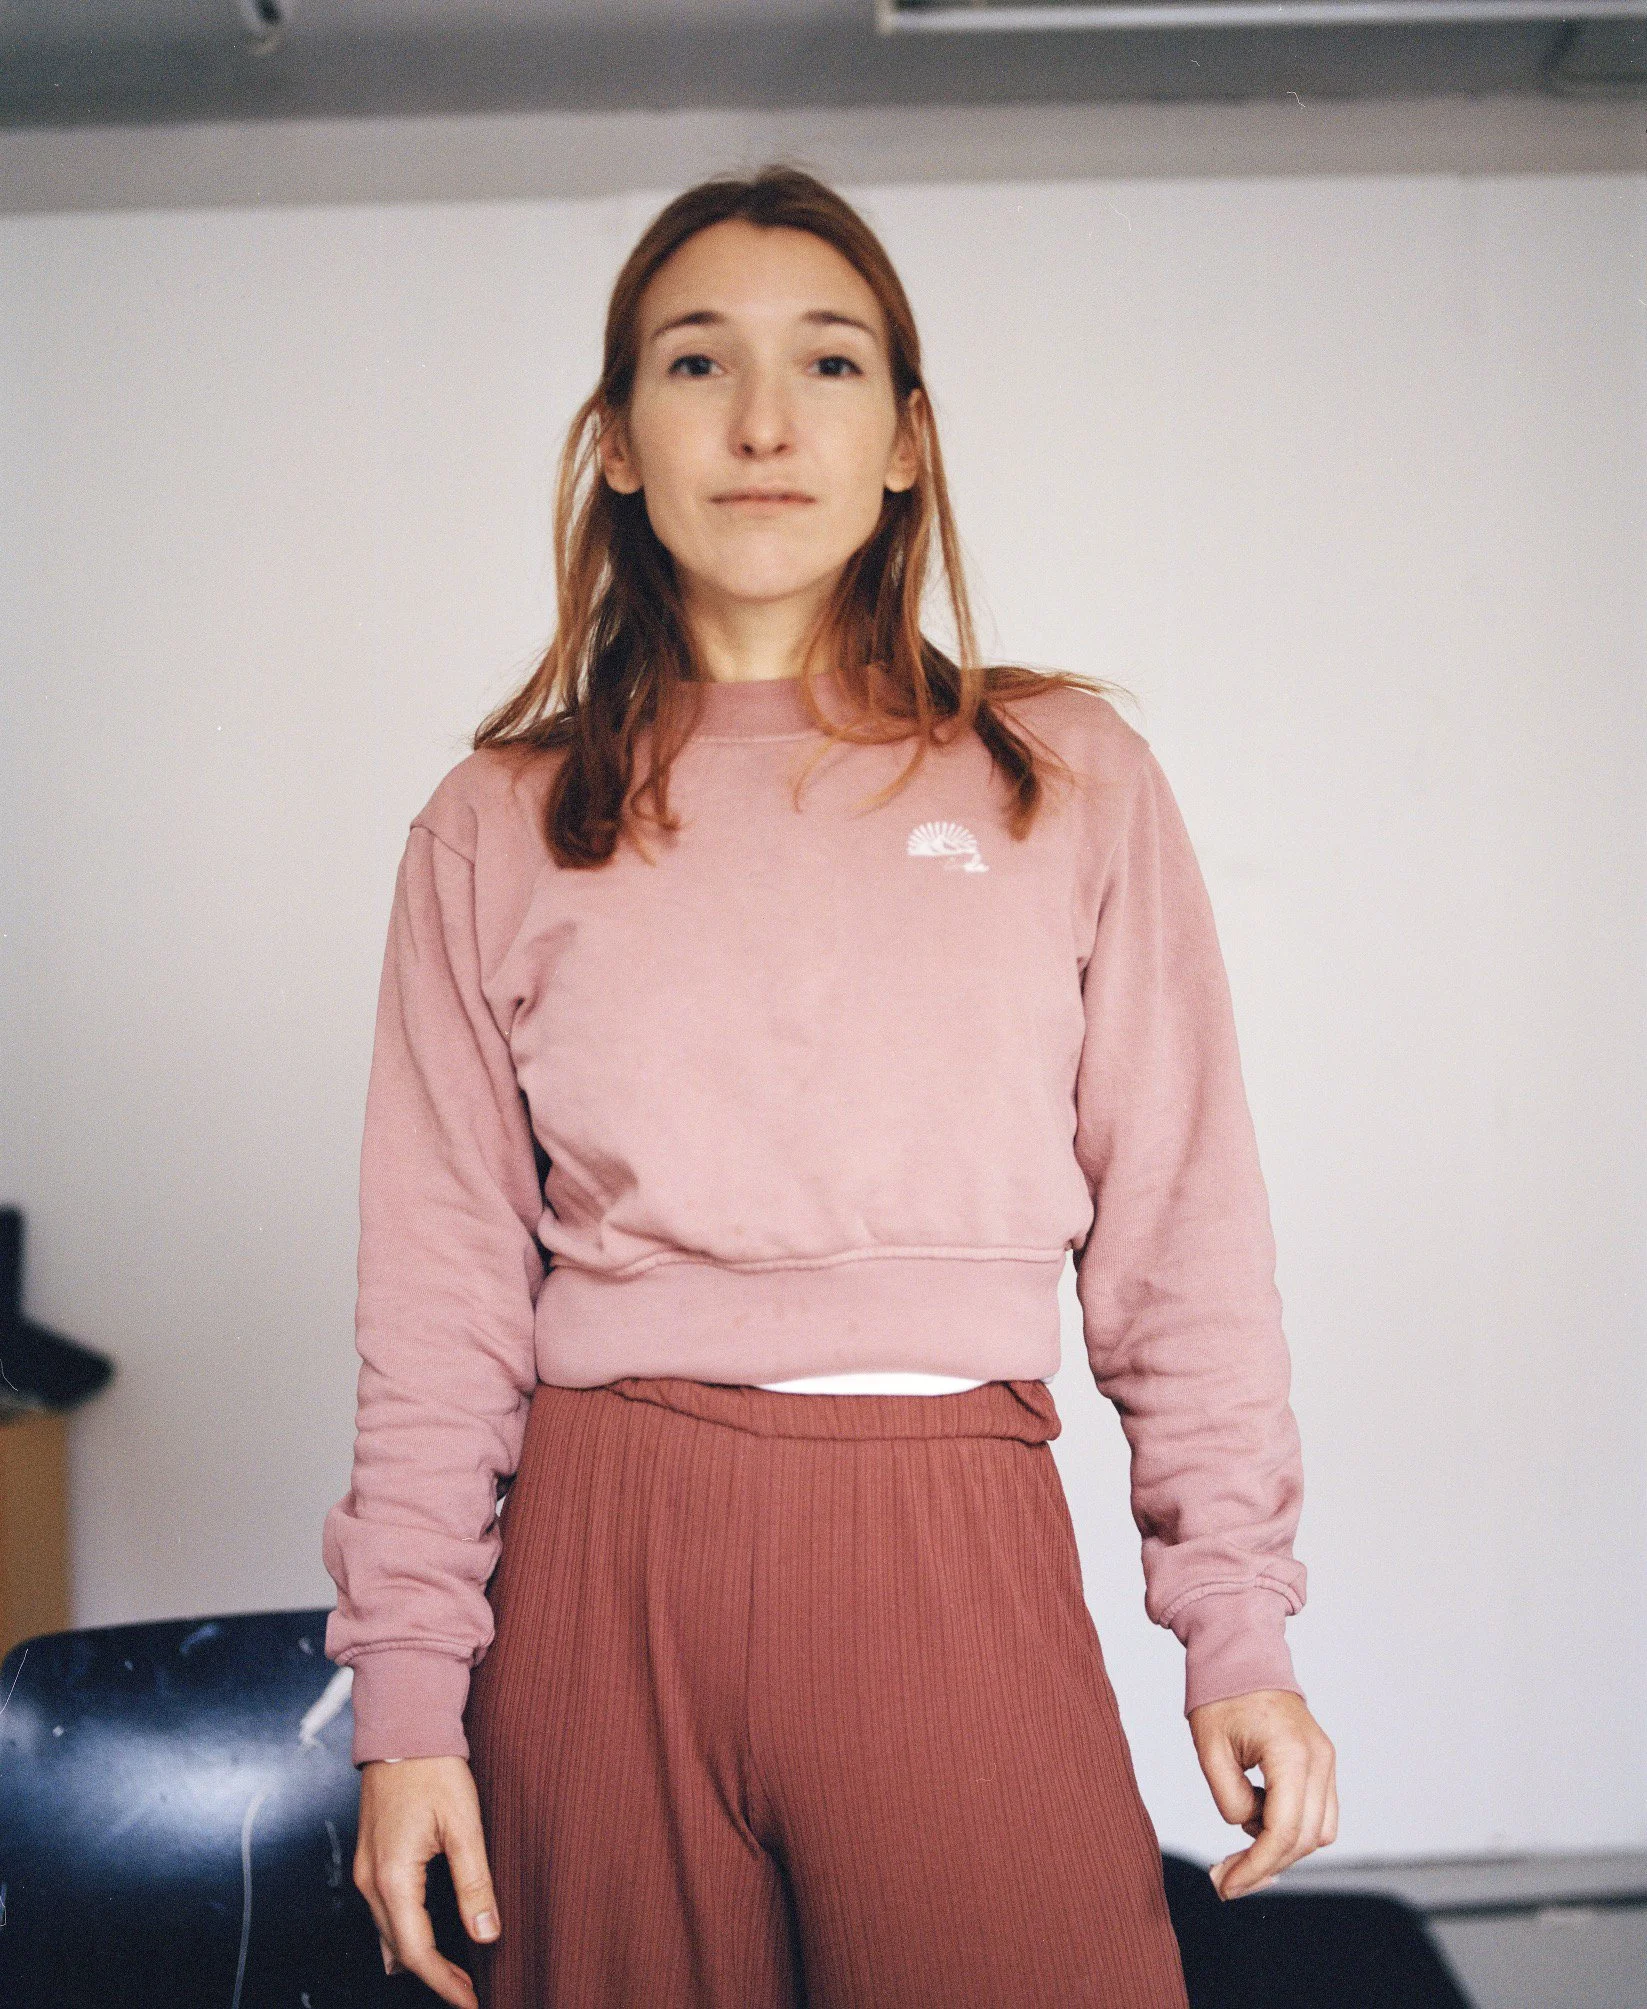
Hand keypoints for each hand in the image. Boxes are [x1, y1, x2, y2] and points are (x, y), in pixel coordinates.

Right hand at [354, 1755, 500, 2006]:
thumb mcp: (464, 1825)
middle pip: (398, 1950)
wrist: (403, 1727)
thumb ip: (475, 1884)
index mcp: (393, 1878)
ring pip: (387, 1934)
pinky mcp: (370, 1859)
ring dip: (417, 1958)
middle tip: (469, 1992)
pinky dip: (403, 1934)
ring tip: (453, 1974)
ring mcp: (365, 1870)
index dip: (444, 1983)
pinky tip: (424, 1938)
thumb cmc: (434, 1769)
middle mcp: (371, 1881)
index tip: (471, 2002)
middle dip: (433, 1976)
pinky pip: (382, 1913)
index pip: (417, 1952)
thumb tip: (487, 1936)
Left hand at [1188, 1688, 1337, 1900]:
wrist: (1242, 1655)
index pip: (1282, 1831)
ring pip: (1317, 1833)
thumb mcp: (1210, 1748)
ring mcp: (1326, 1761)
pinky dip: (1292, 1830)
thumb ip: (1230, 1797)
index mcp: (1291, 1754)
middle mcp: (1319, 1760)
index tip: (1225, 1886)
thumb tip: (1249, 1828)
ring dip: (1281, 1850)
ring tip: (1238, 1851)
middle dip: (1264, 1866)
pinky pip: (1319, 1814)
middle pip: (1303, 1839)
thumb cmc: (1221, 1696)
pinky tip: (1258, 1828)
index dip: (1255, 1867)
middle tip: (1223, 1880)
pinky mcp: (1323, 1763)